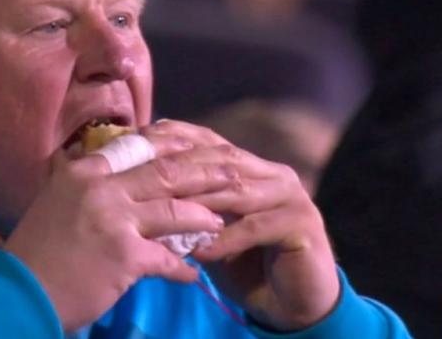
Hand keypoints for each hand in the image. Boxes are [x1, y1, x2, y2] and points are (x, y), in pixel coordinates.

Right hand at [3, 131, 231, 331]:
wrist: (18, 292)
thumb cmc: (36, 251)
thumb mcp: (55, 201)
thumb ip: (80, 181)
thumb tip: (99, 163)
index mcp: (84, 171)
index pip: (140, 149)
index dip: (175, 146)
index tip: (199, 145)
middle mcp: (101, 188)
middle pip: (166, 173)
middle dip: (206, 172)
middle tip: (235, 173)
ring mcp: (114, 220)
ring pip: (175, 211)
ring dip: (204, 218)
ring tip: (222, 222)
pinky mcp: (124, 256)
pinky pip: (168, 260)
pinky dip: (183, 269)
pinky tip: (194, 275)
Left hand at [143, 120, 338, 330]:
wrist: (291, 303)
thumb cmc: (244, 263)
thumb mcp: (207, 229)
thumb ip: (186, 205)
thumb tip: (138, 186)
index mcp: (251, 166)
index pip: (209, 141)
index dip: (174, 139)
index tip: (138, 143)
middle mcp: (273, 173)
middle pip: (222, 161)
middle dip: (181, 168)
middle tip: (144, 178)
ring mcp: (291, 196)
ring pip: (237, 190)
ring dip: (200, 202)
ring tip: (166, 213)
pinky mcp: (303, 223)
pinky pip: (256, 227)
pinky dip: (226, 239)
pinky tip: (201, 250)